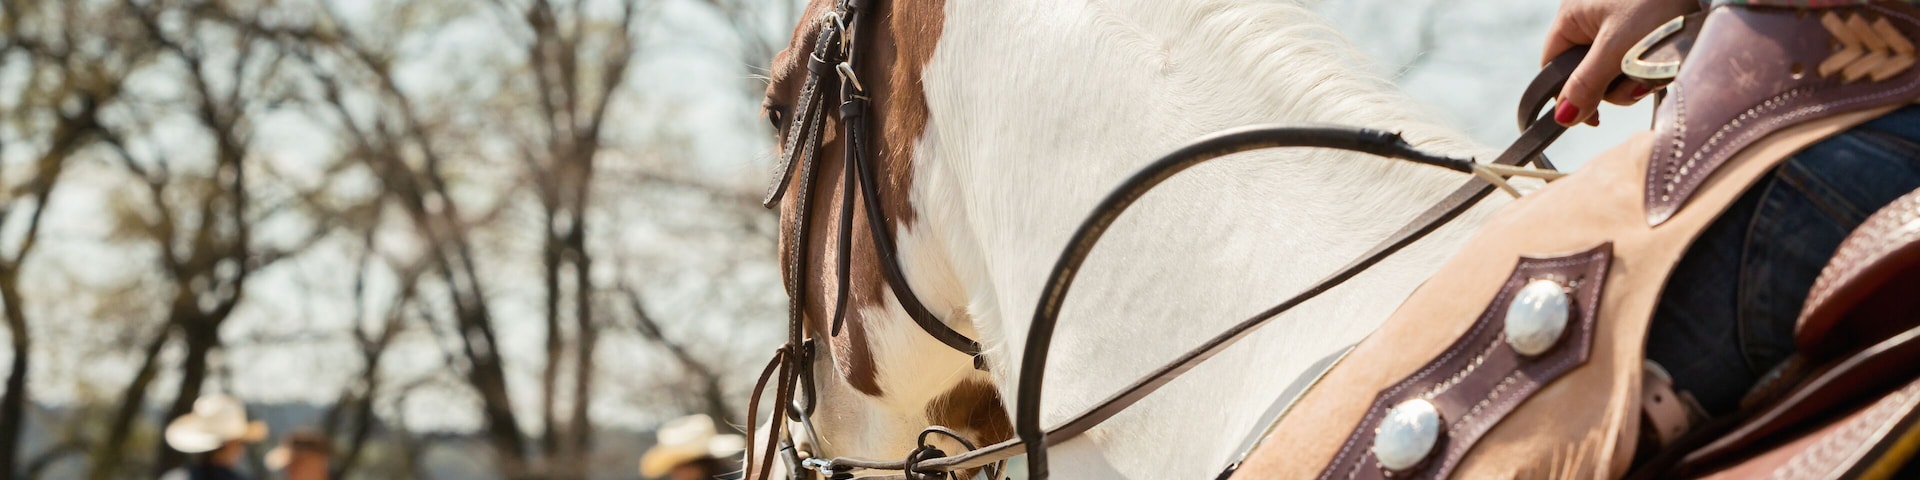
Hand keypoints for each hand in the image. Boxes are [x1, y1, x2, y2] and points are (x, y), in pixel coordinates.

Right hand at [1542, 0, 1698, 125]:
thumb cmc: (1657, 2)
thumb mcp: (1618, 49)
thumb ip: (1587, 84)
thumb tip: (1562, 117)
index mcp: (1571, 17)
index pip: (1553, 67)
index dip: (1569, 95)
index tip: (1593, 117)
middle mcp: (1590, 19)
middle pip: (1587, 73)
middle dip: (1614, 85)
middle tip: (1639, 82)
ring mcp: (1616, 22)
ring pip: (1614, 69)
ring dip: (1637, 77)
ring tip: (1660, 67)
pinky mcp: (1642, 26)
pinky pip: (1635, 59)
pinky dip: (1650, 65)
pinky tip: (1666, 60)